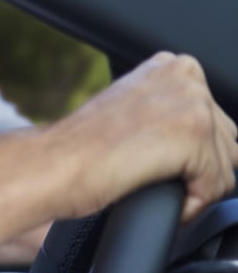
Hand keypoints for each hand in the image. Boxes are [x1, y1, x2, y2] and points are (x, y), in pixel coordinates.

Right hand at [46, 52, 237, 220]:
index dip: (193, 154)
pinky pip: (217, 185)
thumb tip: (186, 139)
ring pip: (226, 165)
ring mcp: (192, 103)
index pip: (214, 118)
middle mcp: (185, 76)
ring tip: (159, 193)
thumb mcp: (129, 112)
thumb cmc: (77, 150)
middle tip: (159, 182)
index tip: (164, 167)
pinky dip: (194, 206)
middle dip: (200, 170)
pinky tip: (166, 204)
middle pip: (226, 140)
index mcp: (170, 66)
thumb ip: (164, 112)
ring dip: (197, 190)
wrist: (52, 165)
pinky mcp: (194, 134)